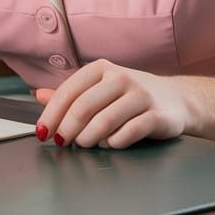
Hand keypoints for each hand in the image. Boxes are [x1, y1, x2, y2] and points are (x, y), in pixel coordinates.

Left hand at [34, 59, 189, 148]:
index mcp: (102, 69)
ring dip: (88, 139)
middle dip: (67, 129)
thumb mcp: (100, 89)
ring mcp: (140, 95)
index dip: (52, 114)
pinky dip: (114, 142)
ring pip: (104, 121)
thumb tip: (38, 95)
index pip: (69, 91)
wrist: (176, 100)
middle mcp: (121, 78)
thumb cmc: (131, 96)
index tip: (42, 133)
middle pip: (84, 107)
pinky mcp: (156, 115)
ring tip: (84, 145)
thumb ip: (71, 94)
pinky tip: (110, 144)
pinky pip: (129, 133)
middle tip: (61, 143)